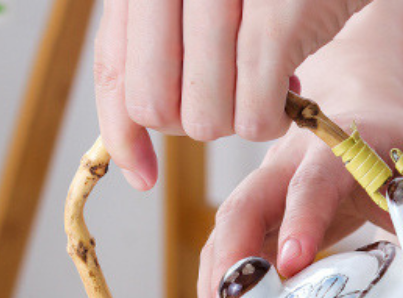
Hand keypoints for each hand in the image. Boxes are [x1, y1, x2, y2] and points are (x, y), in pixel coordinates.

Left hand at [93, 0, 371, 189]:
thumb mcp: (197, 6)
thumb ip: (153, 65)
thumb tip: (132, 168)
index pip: (114, 71)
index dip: (123, 133)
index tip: (143, 175)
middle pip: (153, 106)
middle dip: (190, 122)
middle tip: (228, 96)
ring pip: (204, 120)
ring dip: (238, 120)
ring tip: (264, 80)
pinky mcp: (280, 14)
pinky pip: (253, 115)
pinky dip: (270, 120)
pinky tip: (287, 88)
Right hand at [195, 107, 402, 297]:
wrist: (351, 116)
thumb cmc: (387, 152)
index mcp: (329, 152)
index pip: (309, 185)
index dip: (300, 221)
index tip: (292, 263)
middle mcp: (279, 173)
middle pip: (241, 211)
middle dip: (231, 263)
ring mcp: (256, 201)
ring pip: (221, 241)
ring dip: (213, 293)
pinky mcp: (246, 229)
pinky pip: (220, 263)